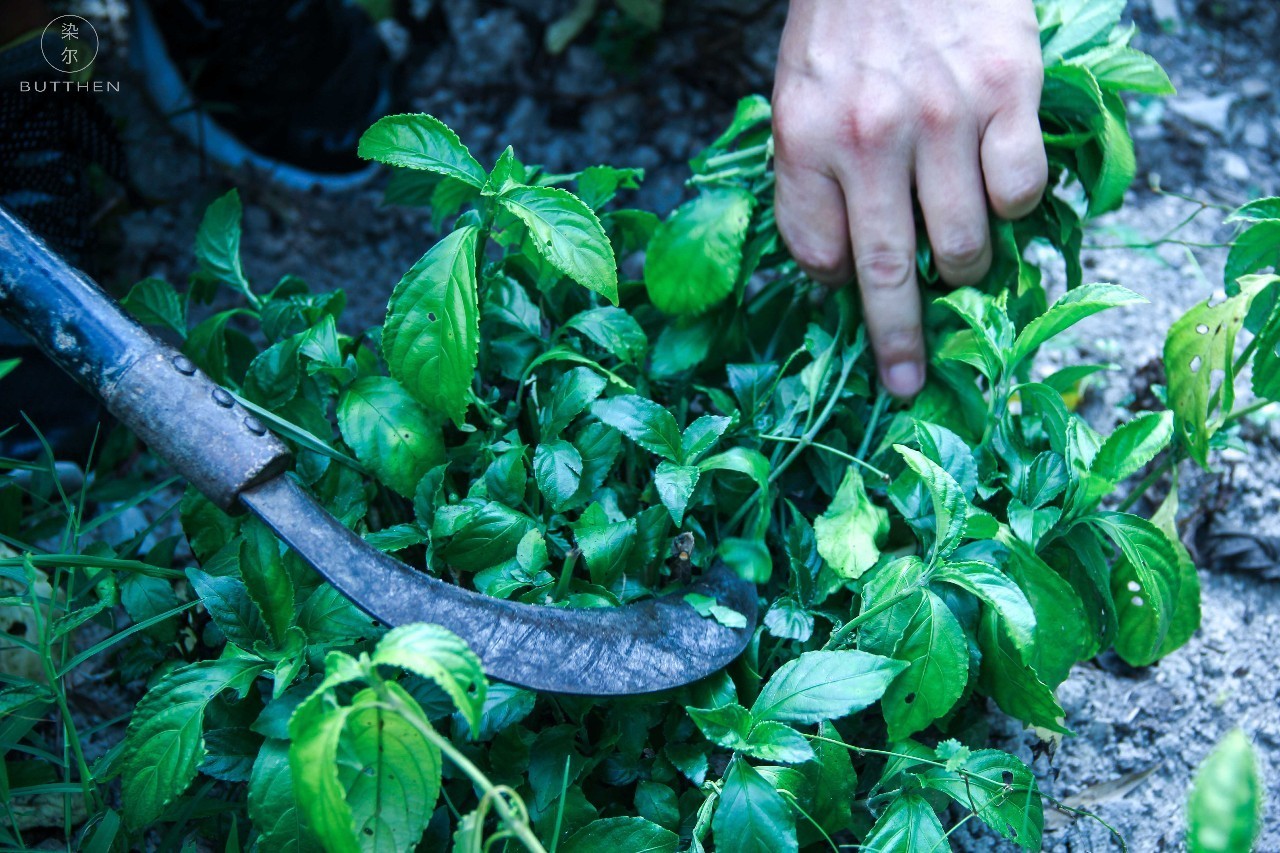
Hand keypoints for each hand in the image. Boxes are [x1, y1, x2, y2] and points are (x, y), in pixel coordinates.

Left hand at [773, 0, 1046, 397]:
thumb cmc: (845, 21)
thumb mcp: (795, 93)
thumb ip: (808, 176)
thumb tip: (834, 267)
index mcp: (805, 135)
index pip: (820, 255)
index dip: (838, 286)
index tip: (850, 296)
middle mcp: (872, 132)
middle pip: (891, 272)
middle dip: (899, 342)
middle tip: (903, 382)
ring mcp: (945, 113)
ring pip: (967, 243)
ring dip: (963, 270)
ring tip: (958, 259)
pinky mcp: (1009, 89)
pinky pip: (1022, 191)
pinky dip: (1013, 206)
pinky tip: (994, 184)